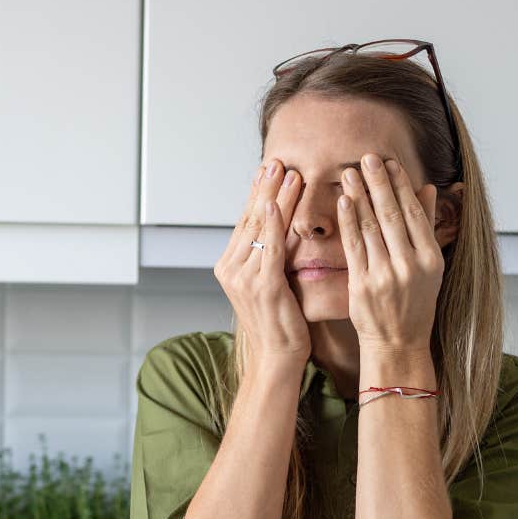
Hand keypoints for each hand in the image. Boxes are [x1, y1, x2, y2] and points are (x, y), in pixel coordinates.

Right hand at [213, 159, 310, 364]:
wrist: (277, 357)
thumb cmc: (280, 324)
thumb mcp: (271, 283)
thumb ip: (271, 256)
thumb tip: (281, 227)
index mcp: (230, 268)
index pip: (245, 223)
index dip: (257, 194)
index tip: (268, 169)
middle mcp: (231, 270)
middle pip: (250, 220)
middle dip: (265, 188)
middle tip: (277, 161)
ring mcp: (244, 278)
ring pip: (260, 229)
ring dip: (274, 198)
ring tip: (287, 173)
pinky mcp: (262, 287)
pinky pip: (268, 248)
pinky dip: (272, 224)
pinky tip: (277, 204)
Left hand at [336, 153, 443, 351]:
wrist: (397, 342)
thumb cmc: (414, 303)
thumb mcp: (430, 267)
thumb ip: (426, 226)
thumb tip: (426, 188)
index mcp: (431, 259)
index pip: (414, 213)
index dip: (400, 185)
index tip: (388, 163)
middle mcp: (410, 266)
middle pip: (392, 215)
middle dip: (378, 183)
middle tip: (366, 157)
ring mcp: (385, 276)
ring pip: (371, 228)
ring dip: (359, 196)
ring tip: (349, 173)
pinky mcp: (362, 286)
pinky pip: (354, 247)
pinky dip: (348, 222)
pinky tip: (343, 201)